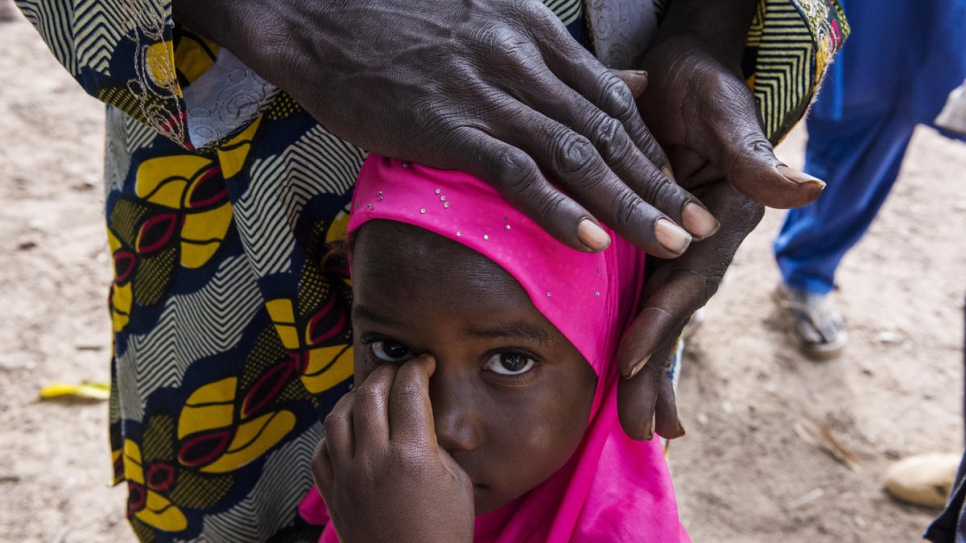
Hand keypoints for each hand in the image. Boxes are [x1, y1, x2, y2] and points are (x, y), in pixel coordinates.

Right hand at [172, 0, 718, 257]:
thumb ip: (546, 57)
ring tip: (668, 243)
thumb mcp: (483, 22)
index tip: (679, 185)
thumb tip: (616, 81)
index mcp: (532, 34)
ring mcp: (486, 91)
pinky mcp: (448, 122)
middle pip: (607, 130)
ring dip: (628, 203)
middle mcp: (522, 59)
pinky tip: (590, 240)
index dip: (649, 147)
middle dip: (658, 182)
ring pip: (576, 154)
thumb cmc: (393, 21)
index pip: (610, 97)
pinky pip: (516, 171)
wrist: (316, 8)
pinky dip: (557, 207)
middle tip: (699, 225)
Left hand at [312, 355, 473, 542]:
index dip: (417, 368)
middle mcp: (374, 461)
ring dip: (353, 397)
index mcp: (412, 456)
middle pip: (369, 394)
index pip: (409, 391)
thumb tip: (422, 420)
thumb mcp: (457, 483)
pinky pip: (320, 451)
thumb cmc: (443, 533)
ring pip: (337, 417)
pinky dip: (332, 434)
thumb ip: (437, 445)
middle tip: (399, 371)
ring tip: (370, 394)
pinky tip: (348, 430)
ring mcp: (348, 478)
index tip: (425, 364)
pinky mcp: (333, 495)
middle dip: (386, 373)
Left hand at [614, 26, 824, 439]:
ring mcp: (670, 249)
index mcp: (718, 225)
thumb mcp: (727, 115)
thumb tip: (806, 187)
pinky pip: (632, 294)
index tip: (631, 360)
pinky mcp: (643, 243)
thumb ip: (754, 158)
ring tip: (636, 428)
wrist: (682, 76)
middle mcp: (696, 246)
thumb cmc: (706, 88)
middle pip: (674, 317)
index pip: (688, 282)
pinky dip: (631, 334)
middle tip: (641, 430)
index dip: (661, 321)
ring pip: (654, 317)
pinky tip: (621, 374)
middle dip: (656, 373)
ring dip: (645, 372)